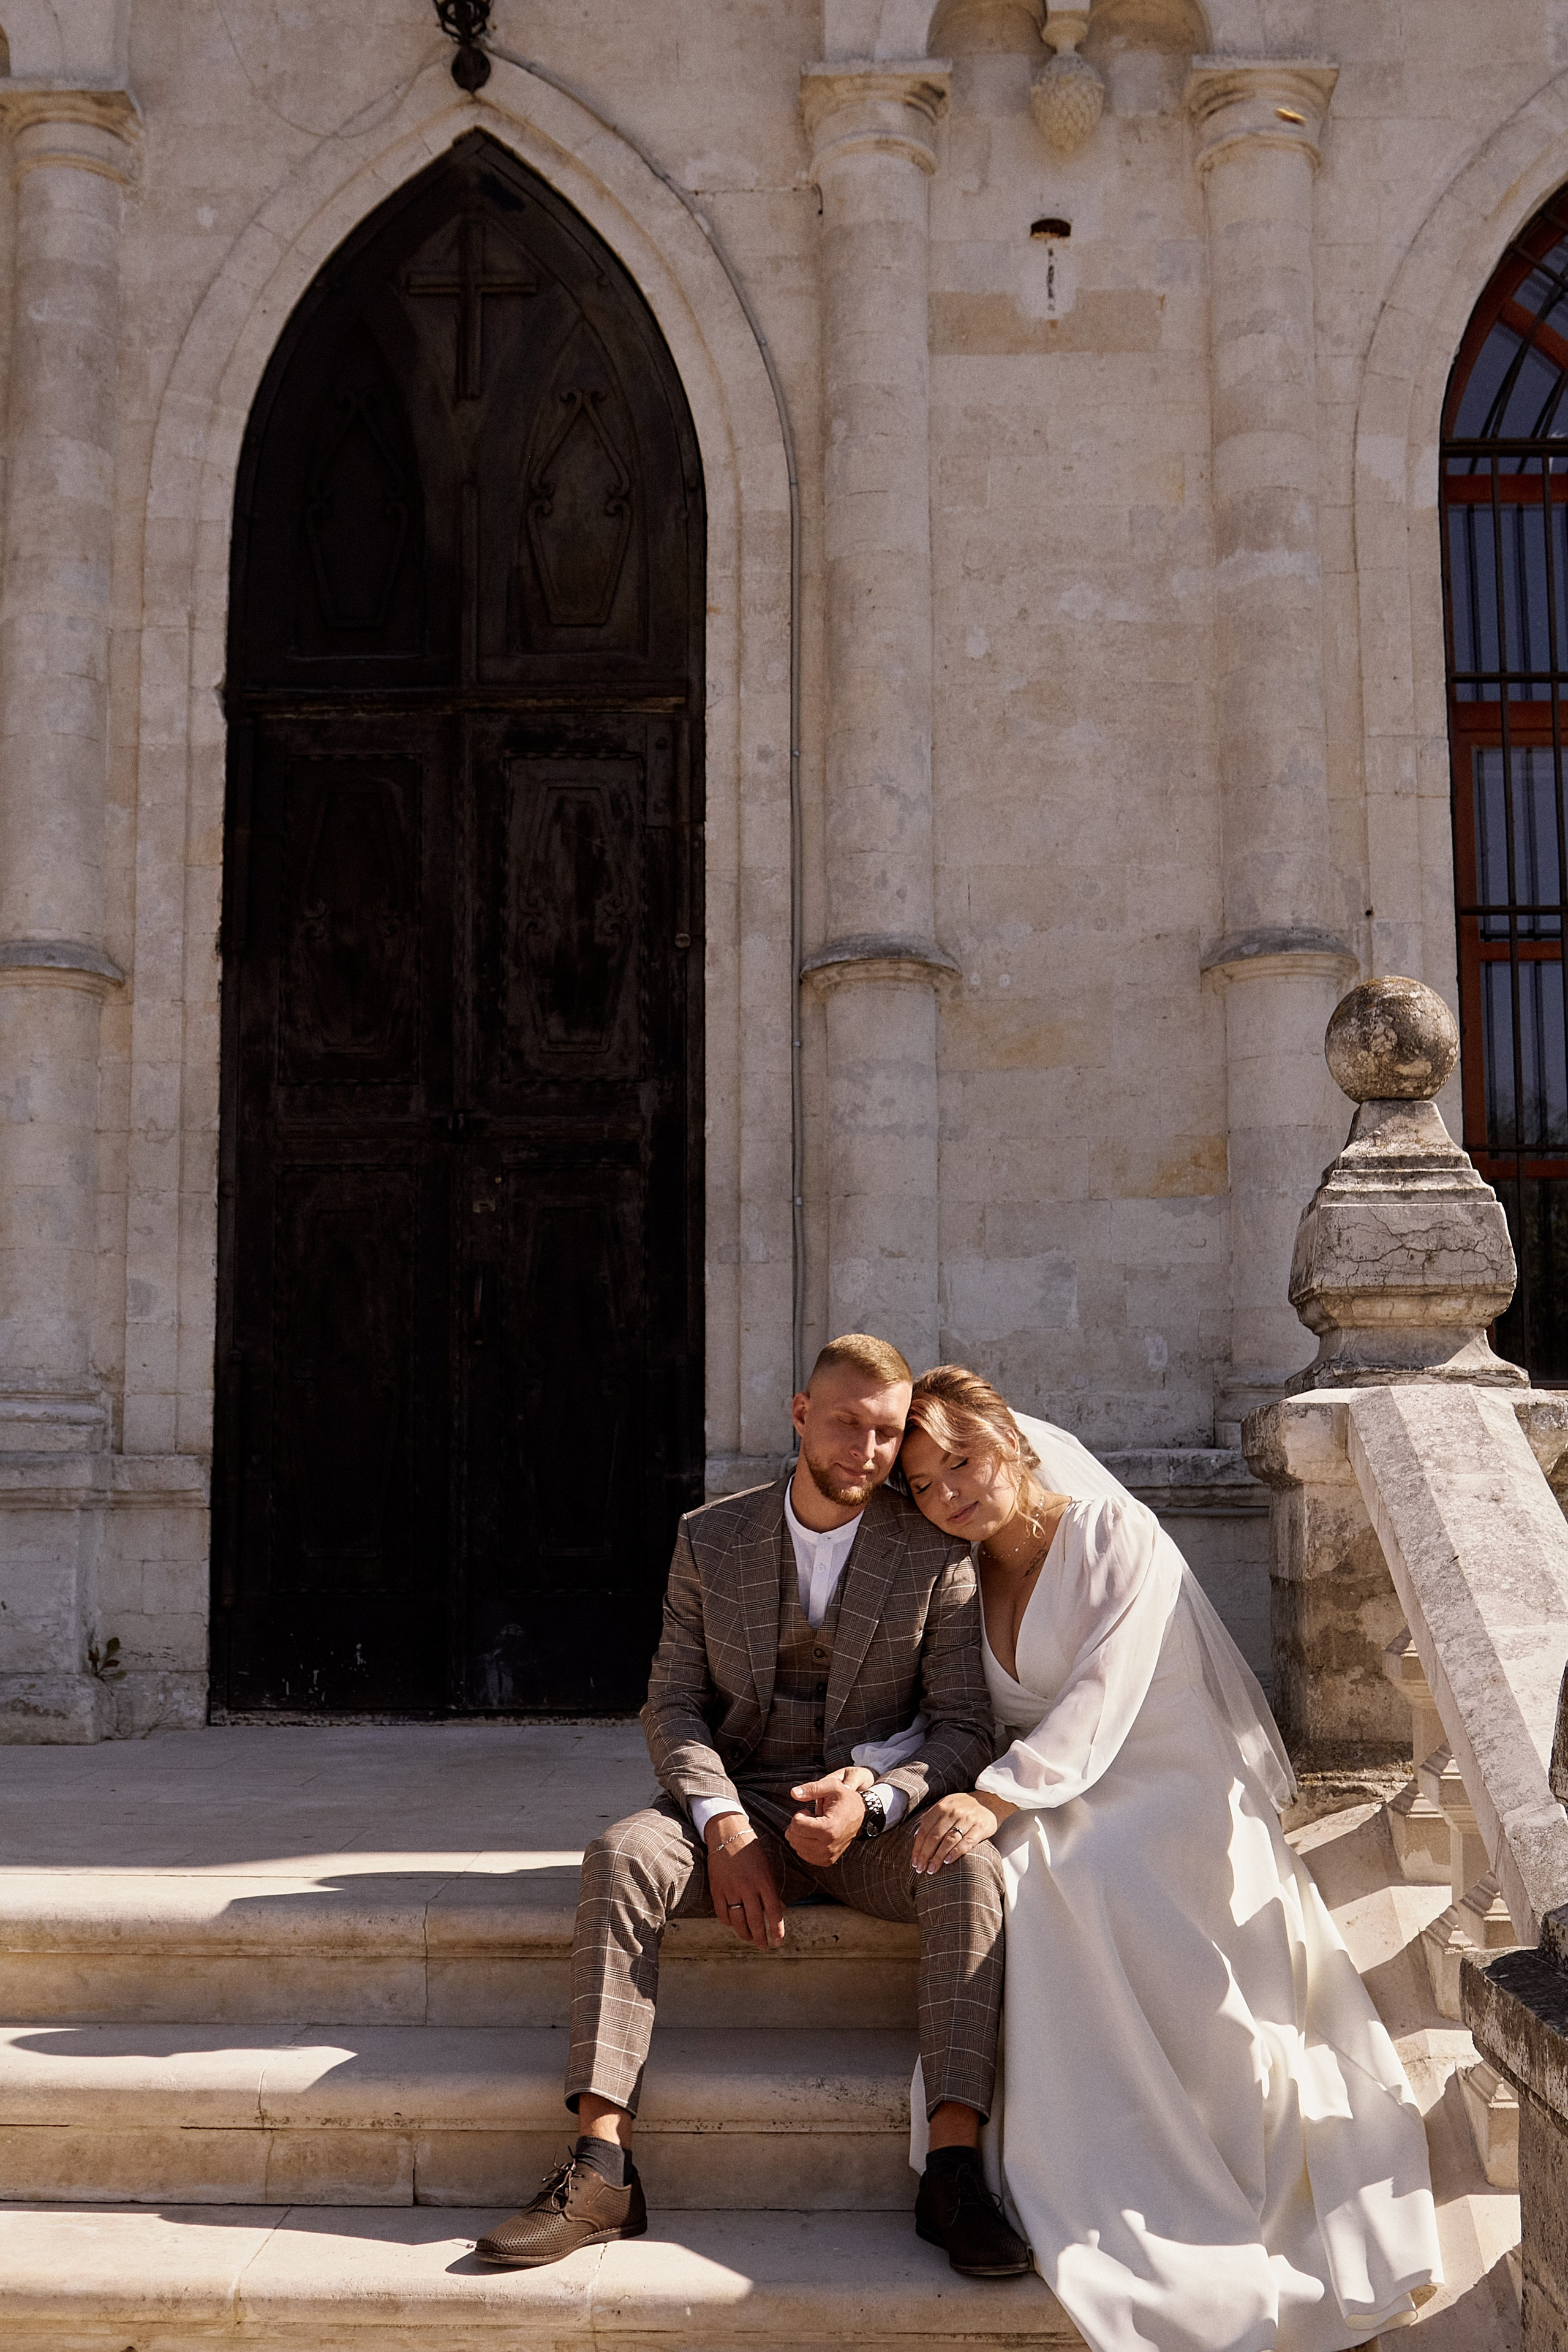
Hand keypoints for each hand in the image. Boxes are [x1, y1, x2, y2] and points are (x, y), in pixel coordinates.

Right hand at [705, 1815, 784, 1948]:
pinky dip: (728, 1923)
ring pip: (738, 1921)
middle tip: (763, 1946)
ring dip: (745, 1934)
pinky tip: (734, 1924)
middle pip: (755, 1921)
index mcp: (764, 1881)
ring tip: (750, 1939)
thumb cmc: (751, 1851)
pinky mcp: (717, 1889)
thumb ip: (772, 1890)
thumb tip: (779, 1911)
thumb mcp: (767, 1868)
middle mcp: (748, 1887)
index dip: (777, 1930)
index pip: (773, 1911)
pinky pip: (722, 1913)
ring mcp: (731, 1889)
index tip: (778, 1942)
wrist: (728, 1835)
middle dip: (760, 1938)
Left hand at [786, 1771, 865, 1865]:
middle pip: (794, 1838)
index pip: (797, 1825)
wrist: (860, 1815)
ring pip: (797, 1848)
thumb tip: (794, 1793)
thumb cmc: (846, 1800)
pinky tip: (814, 1835)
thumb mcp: (832, 1786)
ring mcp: (828, 1855)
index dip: (799, 1815)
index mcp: (829, 1828)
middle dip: (796, 1825)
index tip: (807, 1811)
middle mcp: (829, 1846)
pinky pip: (804, 1855)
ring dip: (800, 1835)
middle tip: (809, 1819)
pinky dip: (804, 1845)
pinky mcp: (827, 1860)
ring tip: (813, 1826)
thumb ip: (812, 1788)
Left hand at [910, 1792, 999, 1875]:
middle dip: (925, 1854)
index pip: (925, 1829)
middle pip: (934, 1836)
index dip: (918, 1846)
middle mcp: (953, 1812)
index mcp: (942, 1806)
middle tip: (920, 1869)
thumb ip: (931, 1818)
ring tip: (932, 1869)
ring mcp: (967, 1819)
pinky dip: (956, 1852)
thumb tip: (916, 1835)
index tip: (914, 1861)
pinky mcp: (980, 1827)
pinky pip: (966, 1842)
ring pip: (949, 1840)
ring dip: (938, 1857)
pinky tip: (948, 1861)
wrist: (989, 1801)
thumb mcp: (945, 1806)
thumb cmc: (962, 1807)